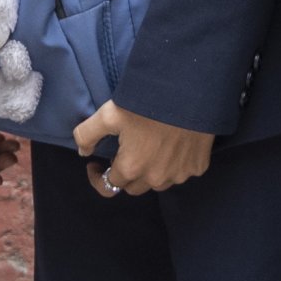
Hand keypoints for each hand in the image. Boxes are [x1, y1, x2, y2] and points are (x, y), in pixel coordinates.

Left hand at [69, 100, 216, 196]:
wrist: (189, 93)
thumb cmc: (145, 102)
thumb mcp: (109, 114)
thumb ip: (88, 134)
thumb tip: (83, 152)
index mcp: (132, 168)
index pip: (110, 186)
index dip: (99, 176)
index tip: (96, 165)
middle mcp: (156, 178)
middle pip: (134, 187)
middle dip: (125, 175)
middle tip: (124, 152)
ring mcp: (179, 175)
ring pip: (158, 183)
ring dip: (149, 172)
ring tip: (148, 148)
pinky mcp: (198, 167)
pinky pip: (181, 172)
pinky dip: (173, 164)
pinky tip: (172, 144)